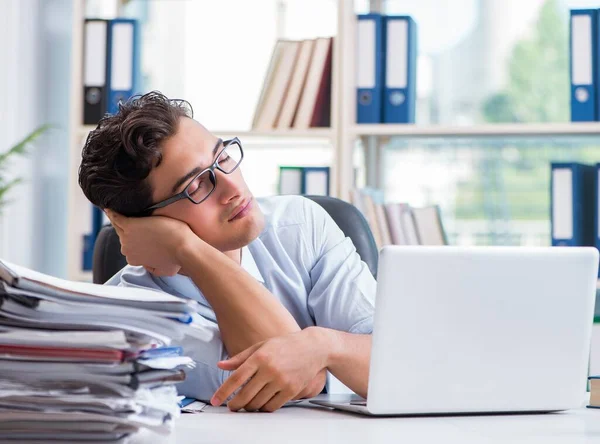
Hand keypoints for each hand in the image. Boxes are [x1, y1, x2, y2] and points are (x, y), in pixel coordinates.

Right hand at [105, 210, 194, 275]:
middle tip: (130, 222)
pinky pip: (117, 218)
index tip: (139, 235)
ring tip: (115, 212)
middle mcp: (127, 250)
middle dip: (127, 230)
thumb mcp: (164, 270)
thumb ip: (153, 268)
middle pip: (124, 237)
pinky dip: (112, 213)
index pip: (130, 248)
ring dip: (117, 220)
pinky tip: (110, 208)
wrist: (183, 248)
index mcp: (134, 259)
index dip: (135, 241)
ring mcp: (128, 237)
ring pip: (119, 226)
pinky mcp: (131, 225)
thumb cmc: (178, 259)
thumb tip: (148, 265)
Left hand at [210, 327, 329, 412]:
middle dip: (234, 404)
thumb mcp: (261, 346)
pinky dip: (263, 408)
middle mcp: (269, 369)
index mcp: (260, 357)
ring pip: (258, 403)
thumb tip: (221, 365)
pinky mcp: (291, 390)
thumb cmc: (286, 345)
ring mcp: (281, 381)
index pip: (236, 378)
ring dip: (249, 407)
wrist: (313, 348)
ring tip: (246, 404)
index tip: (215, 400)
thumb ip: (240, 357)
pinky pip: (272, 406)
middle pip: (245, 395)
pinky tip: (260, 404)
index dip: (223, 392)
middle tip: (231, 406)